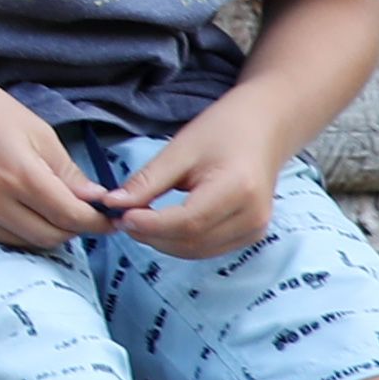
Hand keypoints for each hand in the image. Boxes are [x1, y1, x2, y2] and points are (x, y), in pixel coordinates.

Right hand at [0, 66, 120, 251]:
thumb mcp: (36, 130)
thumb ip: (66, 170)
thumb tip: (94, 198)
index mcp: (21, 175)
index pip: (72, 216)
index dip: (97, 221)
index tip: (109, 217)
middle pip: (52, 237)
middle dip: (76, 228)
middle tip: (86, 212)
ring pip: (28, 242)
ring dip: (50, 232)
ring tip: (57, 210)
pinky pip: (4, 236)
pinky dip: (23, 230)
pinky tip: (27, 209)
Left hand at [110, 106, 290, 258]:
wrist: (264, 128)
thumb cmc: (224, 131)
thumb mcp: (180, 150)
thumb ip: (148, 181)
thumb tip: (113, 204)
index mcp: (238, 190)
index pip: (188, 222)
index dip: (151, 224)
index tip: (120, 216)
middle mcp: (252, 217)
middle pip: (191, 242)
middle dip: (152, 235)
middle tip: (123, 218)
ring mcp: (255, 230)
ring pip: (197, 251)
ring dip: (163, 242)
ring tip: (138, 220)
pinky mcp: (251, 235)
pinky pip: (208, 248)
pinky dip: (180, 242)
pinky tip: (162, 225)